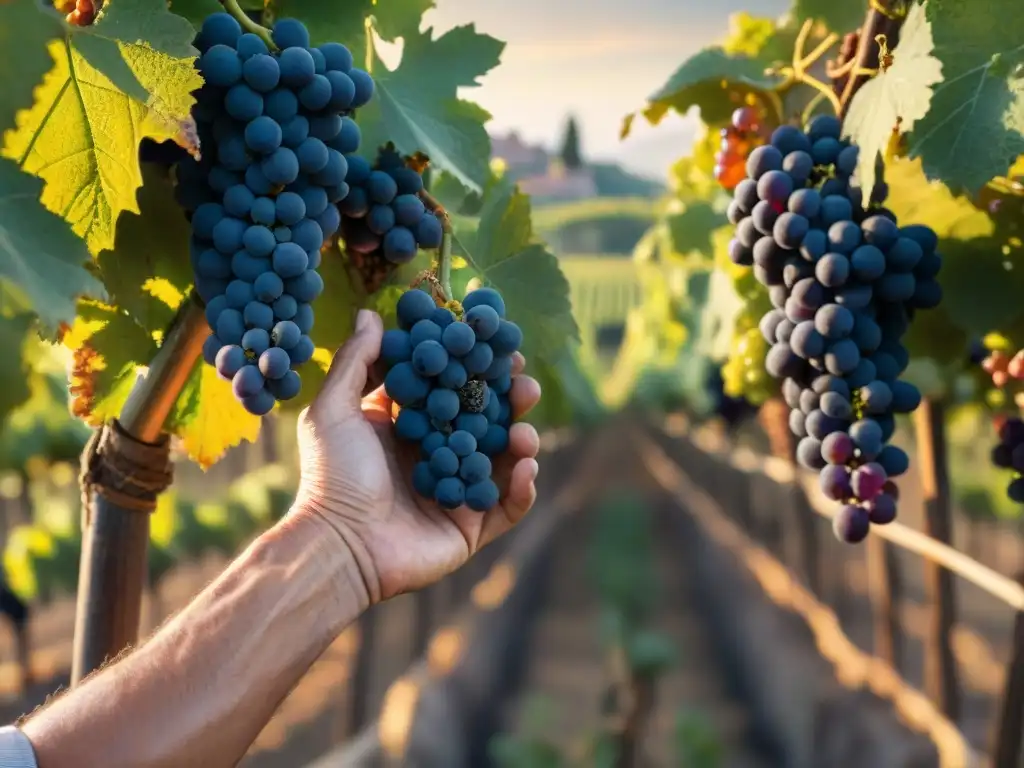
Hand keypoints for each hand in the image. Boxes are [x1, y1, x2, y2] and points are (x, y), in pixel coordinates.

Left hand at [293, 309, 542, 604]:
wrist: (340, 545)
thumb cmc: (332, 476)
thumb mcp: (334, 409)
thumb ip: (355, 361)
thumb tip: (371, 313)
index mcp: (408, 425)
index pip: (452, 388)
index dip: (475, 366)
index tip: (496, 345)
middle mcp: (437, 454)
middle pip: (486, 420)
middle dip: (510, 400)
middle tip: (525, 384)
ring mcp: (457, 491)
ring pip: (503, 460)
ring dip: (522, 440)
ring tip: (524, 431)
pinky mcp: (470, 527)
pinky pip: (507, 506)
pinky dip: (523, 488)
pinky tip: (526, 468)